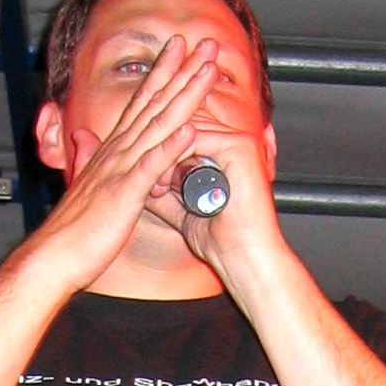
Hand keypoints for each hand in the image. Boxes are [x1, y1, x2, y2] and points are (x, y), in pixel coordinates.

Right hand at [34, 34, 219, 286]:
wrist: (55, 256)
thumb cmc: (73, 229)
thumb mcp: (82, 185)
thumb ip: (85, 157)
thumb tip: (82, 136)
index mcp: (112, 150)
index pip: (142, 103)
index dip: (163, 74)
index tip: (182, 50)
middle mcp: (117, 151)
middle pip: (155, 103)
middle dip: (182, 71)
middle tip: (206, 44)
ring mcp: (121, 169)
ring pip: (158, 125)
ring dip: (184, 97)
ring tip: (207, 73)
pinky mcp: (124, 193)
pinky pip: (150, 167)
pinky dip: (169, 147)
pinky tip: (189, 131)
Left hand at [142, 104, 281, 273]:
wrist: (245, 260)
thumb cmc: (222, 242)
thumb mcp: (183, 211)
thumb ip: (165, 190)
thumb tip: (139, 177)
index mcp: (224, 155)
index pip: (184, 132)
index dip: (161, 151)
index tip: (148, 182)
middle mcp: (233, 143)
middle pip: (184, 125)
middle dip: (159, 152)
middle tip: (149, 184)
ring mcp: (239, 142)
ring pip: (187, 130)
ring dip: (164, 156)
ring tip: (157, 186)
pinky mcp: (240, 147)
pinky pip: (196, 138)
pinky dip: (174, 157)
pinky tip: (166, 182)